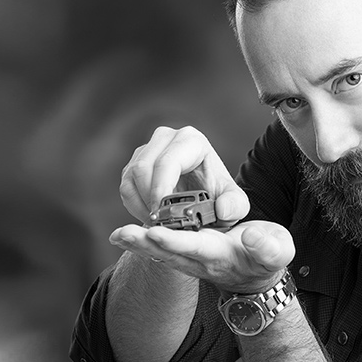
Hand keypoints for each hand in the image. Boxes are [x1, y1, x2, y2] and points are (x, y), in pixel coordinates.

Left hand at [109, 220, 294, 293]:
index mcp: (221, 255)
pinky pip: (159, 250)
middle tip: (123, 234)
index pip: (196, 246)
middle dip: (146, 244)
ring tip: (118, 235)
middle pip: (169, 252)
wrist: (258, 278)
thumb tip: (250, 236)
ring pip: (160, 252)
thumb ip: (267, 246)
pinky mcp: (185, 255)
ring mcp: (190, 260)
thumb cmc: (269, 258)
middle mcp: (200, 260)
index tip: (156, 233)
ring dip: (138, 244)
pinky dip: (140, 243)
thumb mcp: (277, 252)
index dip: (176, 241)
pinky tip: (121, 236)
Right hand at [119, 126, 247, 225]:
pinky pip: (125, 185)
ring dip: (140, 204)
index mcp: (191, 140)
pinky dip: (134, 205)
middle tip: (159, 223)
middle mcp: (166, 137)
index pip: (167, 163)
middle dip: (149, 200)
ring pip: (130, 177)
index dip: (160, 191)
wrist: (206, 196)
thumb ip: (235, 206)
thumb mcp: (235, 204)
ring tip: (158, 222)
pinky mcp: (134, 162)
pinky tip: (151, 216)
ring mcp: (148, 148)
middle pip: (143, 168)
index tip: (162, 216)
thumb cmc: (220, 197)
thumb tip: (222, 208)